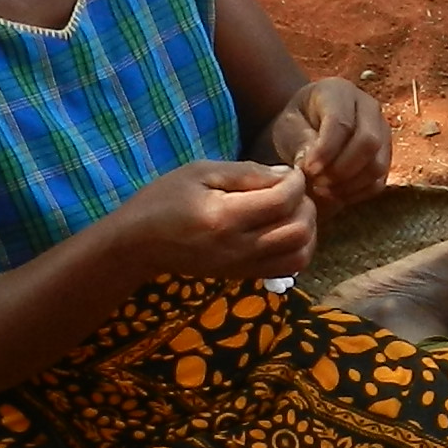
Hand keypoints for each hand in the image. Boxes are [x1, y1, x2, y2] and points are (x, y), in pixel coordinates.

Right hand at [120, 157, 317, 278]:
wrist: (139, 243)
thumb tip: (285, 175)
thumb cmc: (164, 199)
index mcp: (224, 217)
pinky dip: (298, 249)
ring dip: (307, 231)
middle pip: (298, 231)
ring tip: (293, 212)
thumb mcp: (200, 172)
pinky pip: (287, 268)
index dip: (296, 182)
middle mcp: (238, 247)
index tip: (290, 172)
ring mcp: (242, 266)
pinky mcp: (243, 276)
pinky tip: (285, 230)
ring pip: (299, 255)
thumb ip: (246, 173)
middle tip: (293, 191)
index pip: (282, 200)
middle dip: (306, 206)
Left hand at [268, 77, 388, 209]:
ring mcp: (382, 133)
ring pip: (377, 165)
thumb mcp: (288, 126)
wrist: (309, 126)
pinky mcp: (385, 157)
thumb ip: (300, 142)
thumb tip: (311, 166)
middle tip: (317, 183)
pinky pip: (378, 181)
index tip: (308, 170)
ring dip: (349, 184)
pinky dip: (357, 193)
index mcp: (340, 91)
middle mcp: (369, 108)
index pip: (342, 123)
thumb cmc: (297, 123)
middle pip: (368, 142)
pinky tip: (335, 194)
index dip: (326, 151)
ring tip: (323, 190)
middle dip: (341, 169)